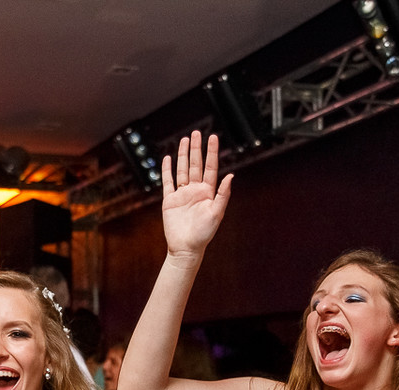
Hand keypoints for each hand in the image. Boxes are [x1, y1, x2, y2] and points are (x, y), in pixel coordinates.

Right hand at [161, 131, 232, 259]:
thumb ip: (223, 194)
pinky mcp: (170, 200)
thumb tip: (231, 175)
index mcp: (208, 192)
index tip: (213, 137)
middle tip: (197, 133)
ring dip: (183, 155)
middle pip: (195, 165)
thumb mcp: (217, 213)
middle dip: (196, 149)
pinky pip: (168, 182)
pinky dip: (167, 170)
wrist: (186, 248)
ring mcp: (182, 194)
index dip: (211, 152)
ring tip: (185, 140)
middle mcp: (195, 190)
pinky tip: (168, 159)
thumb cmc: (204, 234)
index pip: (210, 167)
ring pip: (182, 170)